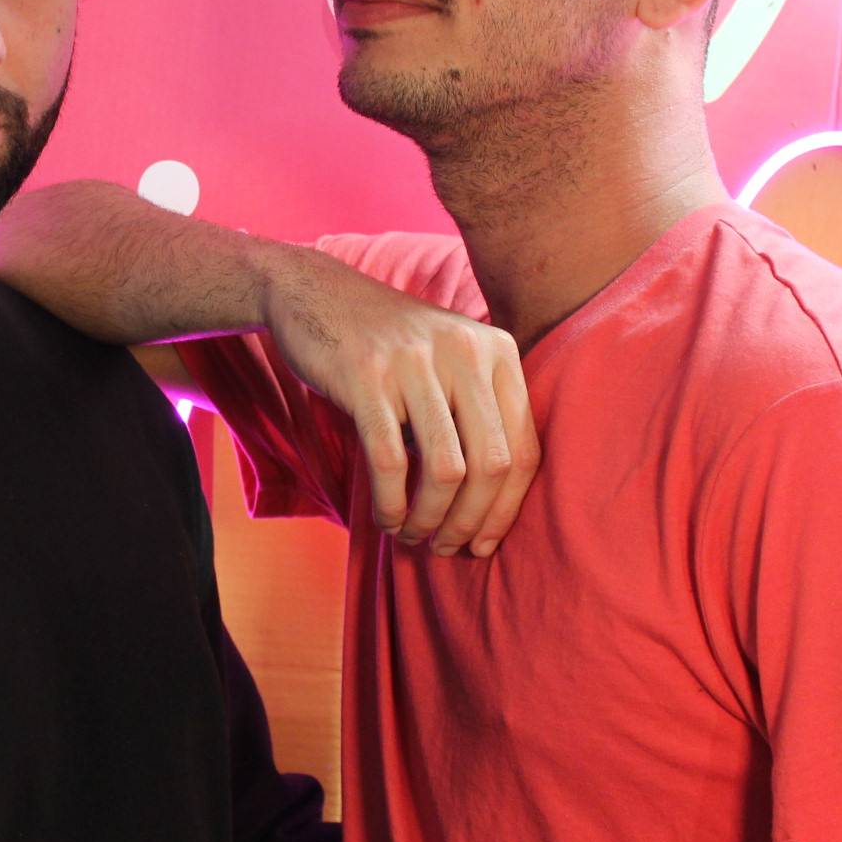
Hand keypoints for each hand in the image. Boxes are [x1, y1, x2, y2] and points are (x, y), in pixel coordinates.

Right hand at [258, 247, 539, 556]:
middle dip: (470, 522)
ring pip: (446, 470)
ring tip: (414, 535)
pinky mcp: (367, 375)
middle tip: (447, 548)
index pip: (524, 450)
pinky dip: (391, 503)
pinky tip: (386, 518)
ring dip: (431, 519)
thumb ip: (479, 414)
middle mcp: (466, 351)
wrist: (316, 293)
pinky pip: (390, 460)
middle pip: (491, 465)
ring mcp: (416, 362)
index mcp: (497, 351)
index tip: (484, 543)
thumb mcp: (450, 360)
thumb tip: (492, 511)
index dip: (507, 510)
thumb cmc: (389, 346)